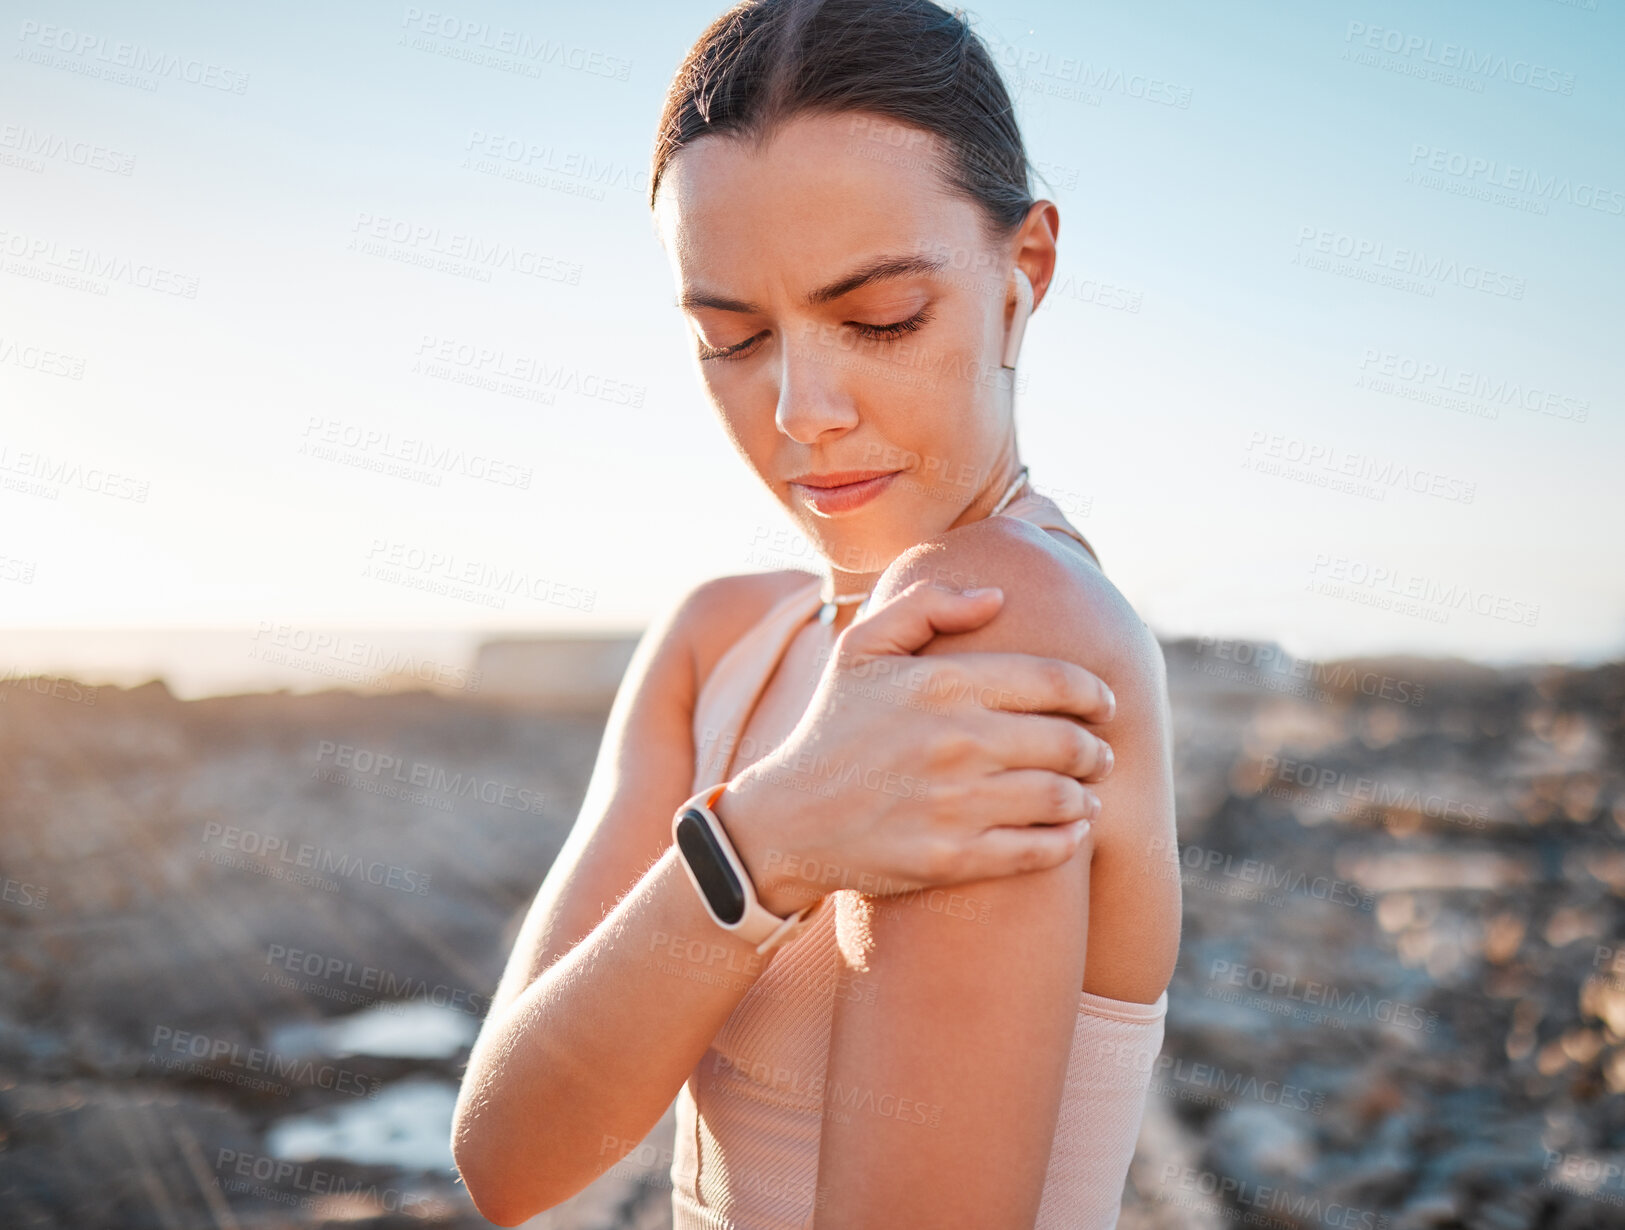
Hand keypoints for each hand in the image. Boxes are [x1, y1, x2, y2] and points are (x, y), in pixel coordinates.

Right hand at [719, 580, 1115, 915]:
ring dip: (1086, 796)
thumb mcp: (861, 648)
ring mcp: (956, 803)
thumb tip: (997, 597)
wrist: (786, 820)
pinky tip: (1071, 832)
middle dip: (1096, 749)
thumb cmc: (832, 727)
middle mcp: (956, 741)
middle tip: (1099, 754)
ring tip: (1087, 794)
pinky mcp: (953, 858)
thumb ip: (927, 606)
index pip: (1053, 681)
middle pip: (1068, 742)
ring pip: (1060, 797)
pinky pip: (1037, 849)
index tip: (1103, 703)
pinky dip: (1067, 840)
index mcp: (942, 683)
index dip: (1093, 693)